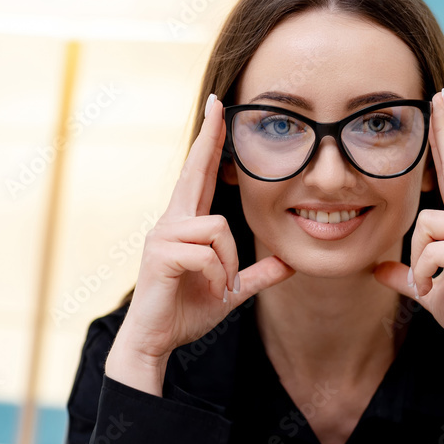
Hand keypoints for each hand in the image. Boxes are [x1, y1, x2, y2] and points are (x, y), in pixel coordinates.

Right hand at [114, 93, 295, 364]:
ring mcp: (162, 235)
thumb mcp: (229, 291)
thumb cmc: (186, 312)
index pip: (199, 175)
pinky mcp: (160, 254)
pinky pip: (206, 254)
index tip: (217, 110)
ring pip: (218, 229)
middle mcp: (171, 222)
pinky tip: (210, 290)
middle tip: (219, 103)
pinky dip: (217, 276)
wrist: (155, 340)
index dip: (208, 143)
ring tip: (220, 287)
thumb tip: (288, 263)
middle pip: (193, 172)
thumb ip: (255, 275)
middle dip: (208, 138)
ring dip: (229, 263)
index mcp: (186, 225)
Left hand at [372, 90, 443, 367]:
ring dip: (417, 261)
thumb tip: (379, 268)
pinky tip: (434, 290)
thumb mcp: (428, 289)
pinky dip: (426, 274)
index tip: (438, 103)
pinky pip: (433, 250)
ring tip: (428, 285)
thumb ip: (406, 275)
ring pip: (425, 224)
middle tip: (436, 95)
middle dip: (443, 132)